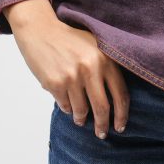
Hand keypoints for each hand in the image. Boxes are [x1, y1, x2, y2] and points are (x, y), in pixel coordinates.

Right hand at [4, 0, 129, 139]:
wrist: (41, 30)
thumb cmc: (70, 39)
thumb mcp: (95, 46)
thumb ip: (108, 66)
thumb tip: (118, 101)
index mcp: (105, 58)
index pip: (120, 93)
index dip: (122, 114)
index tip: (120, 126)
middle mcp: (91, 67)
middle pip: (103, 108)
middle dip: (103, 125)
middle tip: (102, 133)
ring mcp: (73, 77)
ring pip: (82, 111)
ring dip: (81, 118)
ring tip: (81, 118)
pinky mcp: (56, 84)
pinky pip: (66, 107)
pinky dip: (67, 107)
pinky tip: (66, 100)